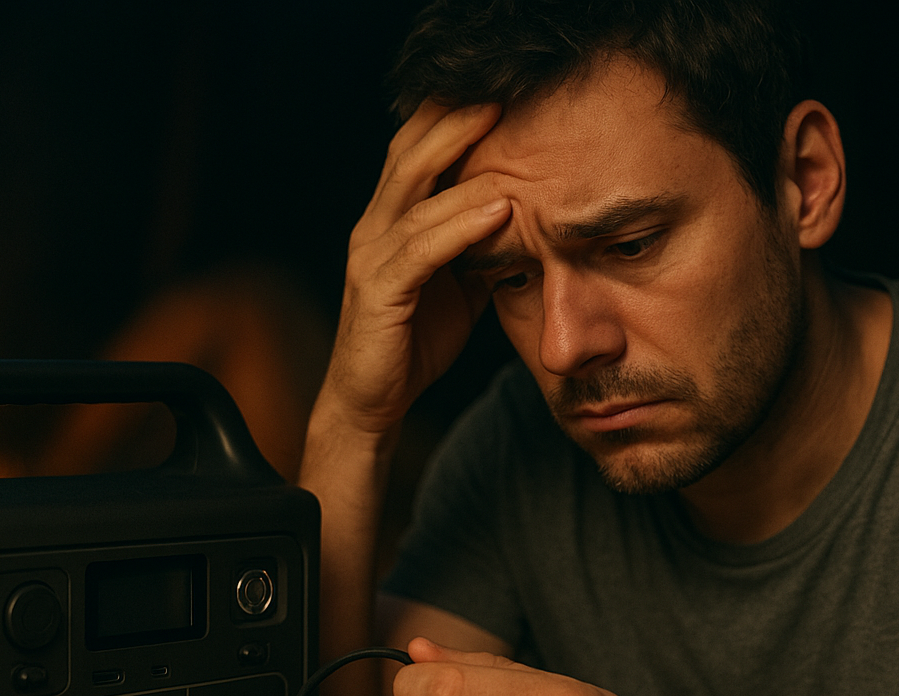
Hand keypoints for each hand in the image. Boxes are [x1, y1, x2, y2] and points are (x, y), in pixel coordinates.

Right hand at [322, 102, 512, 434]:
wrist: (371, 401)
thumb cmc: (412, 341)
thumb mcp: (457, 285)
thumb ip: (480, 247)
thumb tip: (527, 218)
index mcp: (390, 220)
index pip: (415, 151)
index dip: (449, 117)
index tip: (497, 90)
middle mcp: (374, 228)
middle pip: (410, 155)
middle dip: (455, 120)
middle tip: (502, 92)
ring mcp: (371, 258)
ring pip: (417, 196)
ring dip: (464, 165)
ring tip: (508, 139)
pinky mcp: (378, 292)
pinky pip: (423, 251)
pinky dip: (461, 227)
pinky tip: (498, 211)